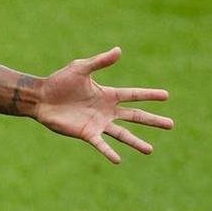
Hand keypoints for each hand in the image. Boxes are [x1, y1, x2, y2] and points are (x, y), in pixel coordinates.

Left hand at [34, 47, 172, 163]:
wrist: (40, 97)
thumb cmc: (59, 82)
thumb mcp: (80, 68)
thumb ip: (99, 62)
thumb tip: (119, 50)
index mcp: (107, 95)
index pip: (133, 95)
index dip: (149, 95)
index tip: (167, 95)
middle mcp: (106, 111)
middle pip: (134, 116)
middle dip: (152, 120)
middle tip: (171, 125)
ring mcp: (98, 123)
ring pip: (122, 135)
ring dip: (136, 142)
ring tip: (150, 150)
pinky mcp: (86, 133)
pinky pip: (101, 144)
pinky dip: (109, 152)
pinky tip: (118, 160)